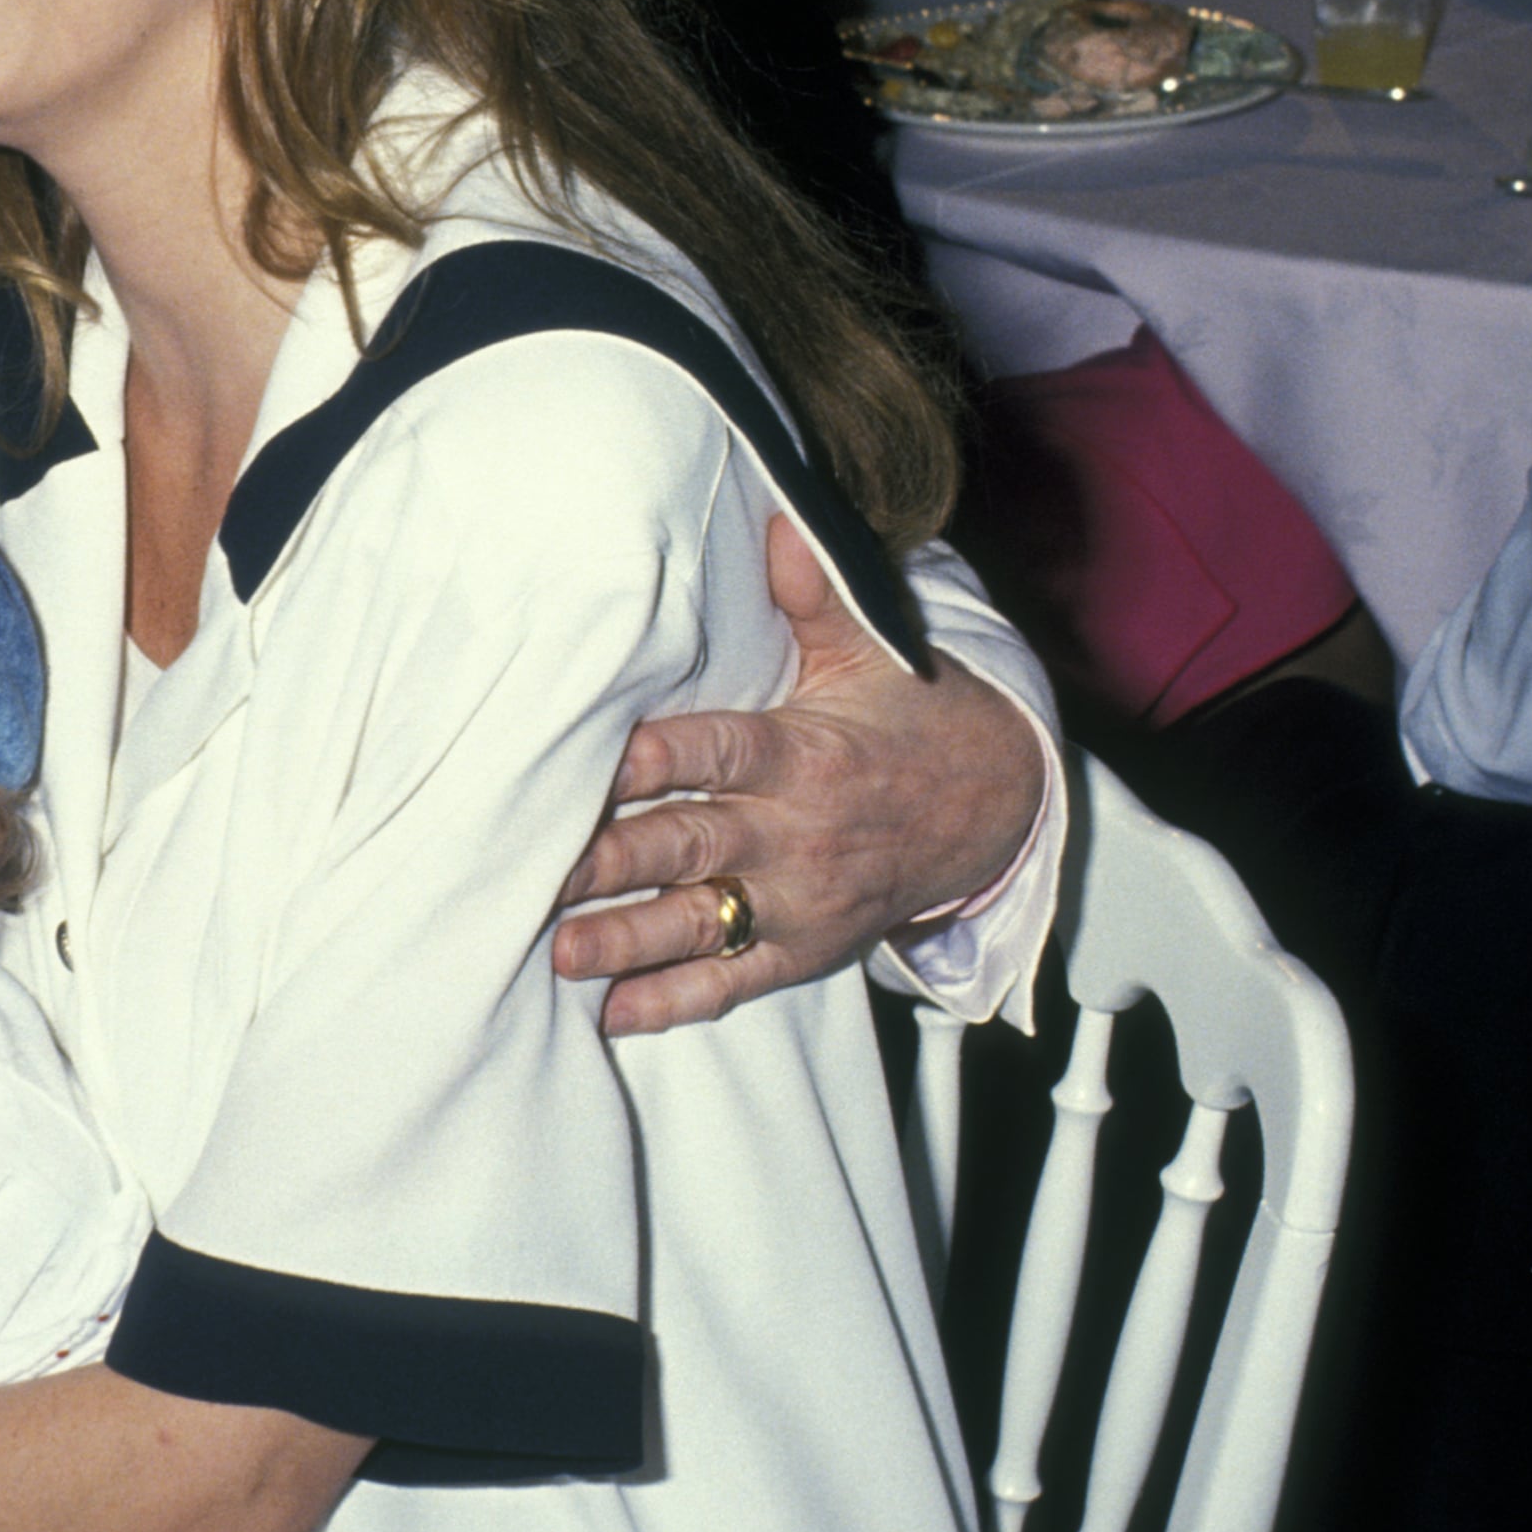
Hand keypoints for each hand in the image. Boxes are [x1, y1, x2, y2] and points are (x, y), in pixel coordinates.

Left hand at [552, 516, 1044, 1036]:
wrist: (997, 807)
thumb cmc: (911, 717)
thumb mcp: (871, 651)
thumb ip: (814, 594)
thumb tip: (780, 518)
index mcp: (803, 752)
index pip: (717, 752)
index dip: (655, 758)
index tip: (590, 762)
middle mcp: (797, 832)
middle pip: (690, 843)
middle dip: (608, 860)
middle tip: (533, 870)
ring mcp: (800, 899)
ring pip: (702, 922)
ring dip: (627, 938)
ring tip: (559, 952)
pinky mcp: (805, 948)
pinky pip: (735, 981)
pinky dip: (675, 1000)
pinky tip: (613, 1014)